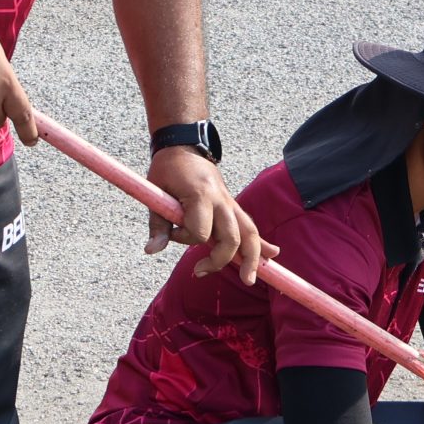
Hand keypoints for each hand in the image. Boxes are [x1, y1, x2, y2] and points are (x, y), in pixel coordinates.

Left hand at [145, 147, 269, 282]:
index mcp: (201, 195)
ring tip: (249, 278)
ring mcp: (230, 202)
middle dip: (220, 260)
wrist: (185, 145)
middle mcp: (221, 200)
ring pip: (249, 232)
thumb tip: (151, 251)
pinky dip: (261, 242)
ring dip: (252, 257)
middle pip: (231, 237)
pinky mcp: (233, 205)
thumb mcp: (156, 192)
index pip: (199, 232)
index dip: (184, 238)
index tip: (172, 230)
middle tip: (201, 272)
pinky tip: (272, 255)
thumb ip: (157, 224)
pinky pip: (250, 225)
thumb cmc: (168, 169)